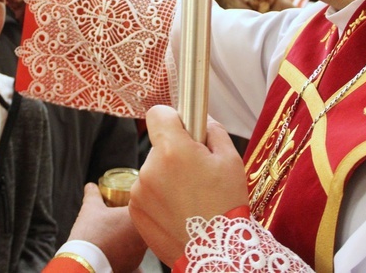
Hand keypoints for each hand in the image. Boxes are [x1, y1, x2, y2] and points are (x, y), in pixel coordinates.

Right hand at [68, 183, 146, 272]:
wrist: (85, 262)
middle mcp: (144, 236)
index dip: (142, 203)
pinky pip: (134, 255)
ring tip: (118, 233)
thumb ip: (93, 195)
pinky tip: (116, 248)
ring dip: (133, 237)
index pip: (147, 206)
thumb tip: (91, 186)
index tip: (134, 203)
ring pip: (142, 240)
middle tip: (126, 218)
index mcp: (137, 218)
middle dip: (138, 221)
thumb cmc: (91, 233)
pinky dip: (127, 251)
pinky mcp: (133, 265)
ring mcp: (140, 253)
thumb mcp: (90, 208)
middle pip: (147, 224)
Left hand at [129, 105, 248, 266]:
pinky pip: (146, 192)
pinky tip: (179, 209)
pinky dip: (159, 196)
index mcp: (172, 149)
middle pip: (158, 145)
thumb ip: (213, 131)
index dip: (173, 118)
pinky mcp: (135, 210)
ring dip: (166, 176)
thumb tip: (202, 118)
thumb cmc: (226, 205)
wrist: (216, 252)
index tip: (184, 129)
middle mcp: (150, 168)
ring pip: (152, 170)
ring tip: (189, 197)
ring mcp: (139, 191)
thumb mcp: (231, 160)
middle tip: (196, 172)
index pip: (158, 114)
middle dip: (174, 153)